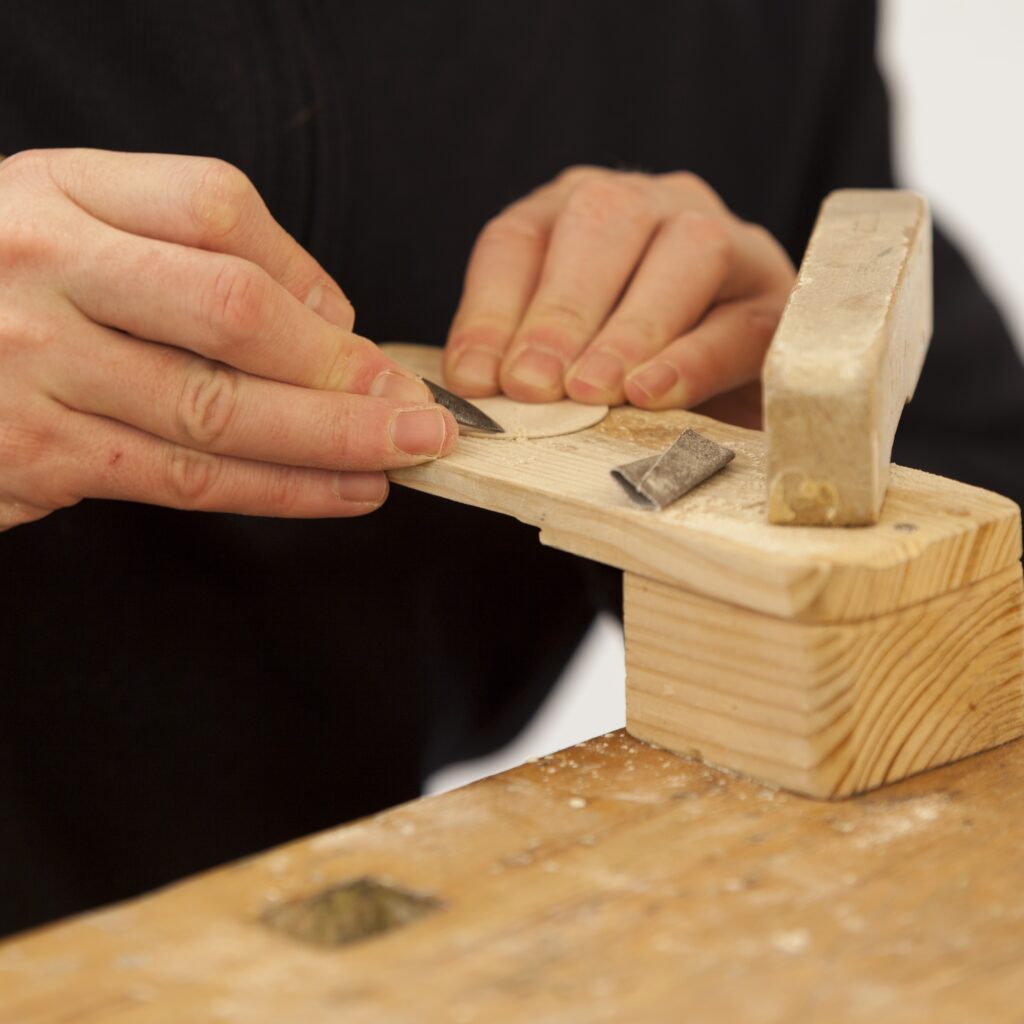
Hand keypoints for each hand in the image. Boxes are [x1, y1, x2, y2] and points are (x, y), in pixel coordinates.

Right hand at [0, 149, 456, 531]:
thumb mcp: (66, 221)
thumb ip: (183, 244)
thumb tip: (327, 316)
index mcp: (60, 193)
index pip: (214, 207)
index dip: (305, 270)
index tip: (355, 326)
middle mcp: (45, 269)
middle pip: (233, 314)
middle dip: (343, 369)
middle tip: (418, 409)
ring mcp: (36, 366)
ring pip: (218, 410)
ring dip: (331, 441)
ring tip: (405, 454)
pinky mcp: (37, 454)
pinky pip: (182, 478)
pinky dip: (277, 490)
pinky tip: (340, 493)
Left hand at [443, 167, 793, 422]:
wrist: (734, 389)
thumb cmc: (630, 369)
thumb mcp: (565, 356)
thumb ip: (524, 357)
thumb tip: (474, 388)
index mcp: (580, 213)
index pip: (521, 237)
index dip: (491, 308)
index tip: (475, 379)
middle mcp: (654, 206)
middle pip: (602, 222)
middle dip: (559, 310)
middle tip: (531, 385)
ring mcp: (726, 240)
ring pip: (686, 252)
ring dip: (629, 327)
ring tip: (591, 390)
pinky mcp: (777, 298)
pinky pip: (739, 319)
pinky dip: (692, 359)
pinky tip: (651, 393)